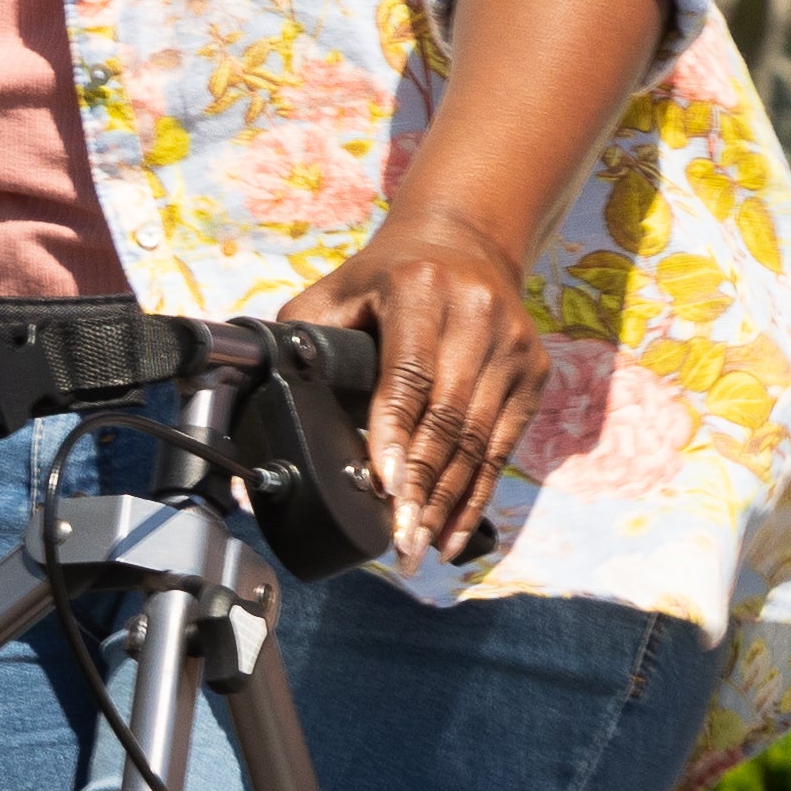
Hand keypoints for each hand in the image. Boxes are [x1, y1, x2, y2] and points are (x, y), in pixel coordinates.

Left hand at [284, 0, 672, 554]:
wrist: (465, 242)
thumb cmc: (383, 277)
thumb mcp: (333, 291)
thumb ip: (300, 342)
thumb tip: (257, 401)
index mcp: (419, 288)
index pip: (408, 374)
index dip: (395, 435)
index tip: (385, 486)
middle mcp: (476, 312)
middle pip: (448, 416)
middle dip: (421, 487)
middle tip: (399, 541)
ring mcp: (512, 343)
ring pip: (480, 440)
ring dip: (448, 502)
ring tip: (420, 547)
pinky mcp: (533, 370)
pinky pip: (504, 446)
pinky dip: (478, 494)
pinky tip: (453, 531)